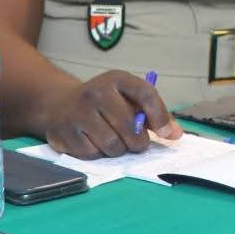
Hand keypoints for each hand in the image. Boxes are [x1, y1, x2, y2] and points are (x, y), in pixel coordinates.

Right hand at [41, 70, 179, 159]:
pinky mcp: (64, 133)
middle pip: (128, 126)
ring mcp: (77, 113)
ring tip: (117, 143)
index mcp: (117, 79)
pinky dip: (100, 154)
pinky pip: (92, 154)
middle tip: (139, 144)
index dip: (160, 117)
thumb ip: (153, 112)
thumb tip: (175, 134)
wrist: (59, 103)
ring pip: (111, 144)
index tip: (168, 134)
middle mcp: (96, 93)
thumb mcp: (127, 96)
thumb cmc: (104, 101)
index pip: (146, 94)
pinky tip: (97, 144)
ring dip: (119, 150)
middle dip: (139, 142)